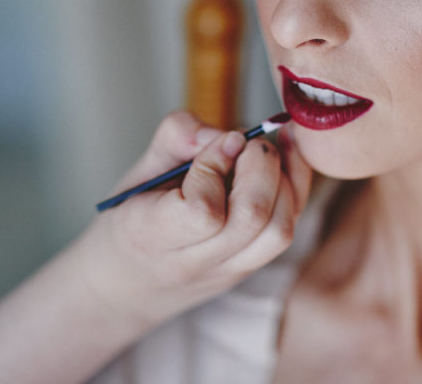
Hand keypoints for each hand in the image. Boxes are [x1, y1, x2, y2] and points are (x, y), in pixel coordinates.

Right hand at [79, 110, 311, 331]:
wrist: (126, 286)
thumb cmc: (130, 219)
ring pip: (279, 230)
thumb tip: (229, 134)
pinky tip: (285, 158)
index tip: (214, 143)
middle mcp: (193, 262)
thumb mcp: (137, 171)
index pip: (202, 211)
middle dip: (260, 165)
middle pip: (252, 217)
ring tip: (264, 151)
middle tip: (244, 142)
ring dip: (283, 179)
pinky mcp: (251, 268)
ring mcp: (227, 272)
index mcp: (151, 236)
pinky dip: (295, 188)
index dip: (214, 167)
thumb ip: (177, 137)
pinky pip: (288, 229)